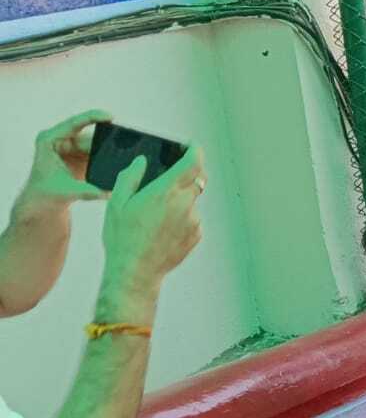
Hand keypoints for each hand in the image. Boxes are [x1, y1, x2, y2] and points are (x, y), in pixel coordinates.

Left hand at [17, 110, 112, 213]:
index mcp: (49, 140)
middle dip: (106, 143)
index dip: (93, 117)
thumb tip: (110, 192)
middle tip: (125, 149)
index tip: (110, 117)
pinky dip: (108, 156)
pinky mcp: (80, 152)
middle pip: (89, 136)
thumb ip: (88, 192)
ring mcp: (71, 144)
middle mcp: (60, 138)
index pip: (74, 124)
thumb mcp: (67, 192)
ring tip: (122, 160)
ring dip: (108, 151)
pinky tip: (118, 162)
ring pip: (96, 144)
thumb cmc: (47, 194)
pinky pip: (98, 150)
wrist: (42, 201)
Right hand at [100, 147, 205, 302]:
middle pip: (196, 179)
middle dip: (185, 175)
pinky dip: (181, 219)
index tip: (191, 146)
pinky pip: (192, 219)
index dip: (195, 150)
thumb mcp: (117, 204)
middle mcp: (185, 204)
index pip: (192, 162)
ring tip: (155, 217)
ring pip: (192, 201)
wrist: (135, 271)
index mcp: (165, 191)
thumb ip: (130, 177)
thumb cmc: (122, 237)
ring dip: (180, 201)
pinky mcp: (197, 235)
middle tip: (168, 180)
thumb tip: (141, 161)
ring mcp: (193, 220)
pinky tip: (162, 230)